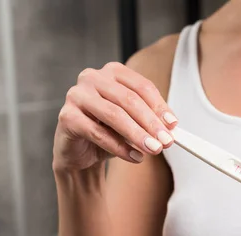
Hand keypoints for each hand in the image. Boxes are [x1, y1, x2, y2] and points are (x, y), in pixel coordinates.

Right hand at [53, 62, 177, 171]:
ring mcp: (77, 95)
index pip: (142, 87)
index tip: (173, 125)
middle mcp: (93, 78)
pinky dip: (119, 147)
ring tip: (153, 150)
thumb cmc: (109, 131)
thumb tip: (170, 128)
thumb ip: (150, 122)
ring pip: (114, 114)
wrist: (81, 152)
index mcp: (113, 73)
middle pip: (129, 100)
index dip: (160, 106)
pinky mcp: (66, 117)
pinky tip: (134, 157)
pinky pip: (97, 133)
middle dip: (151, 123)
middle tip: (166, 142)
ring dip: (137, 135)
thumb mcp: (134, 124)